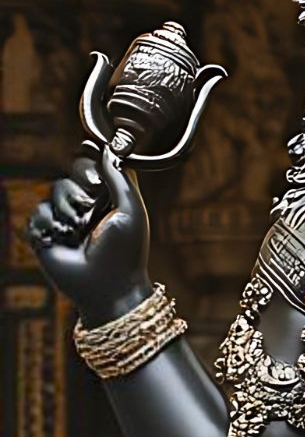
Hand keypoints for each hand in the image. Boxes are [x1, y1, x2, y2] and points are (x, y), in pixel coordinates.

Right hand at [27, 145, 151, 324]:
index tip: (94, 171)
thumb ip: (121, 177)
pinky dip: (50, 223)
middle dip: (80, 187)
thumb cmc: (126, 252)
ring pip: (55, 191)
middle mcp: (86, 206)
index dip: (90, 164)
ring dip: (68, 207)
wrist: (108, 287)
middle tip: (90, 206)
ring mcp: (66, 220)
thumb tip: (107, 148)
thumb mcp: (131, 210)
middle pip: (71, 173)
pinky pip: (39, 213)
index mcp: (108, 198)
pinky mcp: (47, 235)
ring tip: (79, 229)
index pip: (91, 165)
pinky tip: (62, 237)